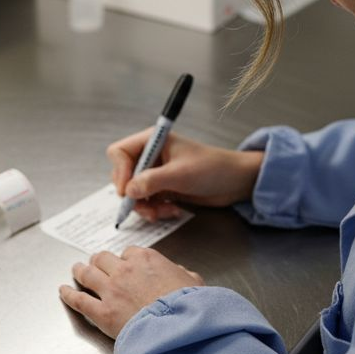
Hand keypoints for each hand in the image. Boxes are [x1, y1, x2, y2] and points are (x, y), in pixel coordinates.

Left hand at [59, 247, 205, 338]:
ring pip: (87, 273)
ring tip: (76, 269)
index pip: (129, 252)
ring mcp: (110, 290)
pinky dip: (68, 294)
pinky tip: (63, 291)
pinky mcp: (102, 312)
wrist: (178, 327)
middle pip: (103, 258)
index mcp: (147, 259)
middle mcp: (124, 270)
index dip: (126, 259)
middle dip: (99, 260)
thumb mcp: (194, 282)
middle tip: (95, 262)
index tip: (125, 263)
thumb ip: (182, 274)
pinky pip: (79, 300)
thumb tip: (181, 273)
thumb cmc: (188, 306)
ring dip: (80, 270)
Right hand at [107, 129, 262, 220]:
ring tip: (164, 212)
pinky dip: (155, 210)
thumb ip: (152, 181)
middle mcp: (150, 156)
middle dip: (133, 195)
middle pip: (123, 176)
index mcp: (152, 141)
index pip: (119, 153)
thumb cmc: (212, 168)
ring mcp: (156, 173)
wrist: (235, 182)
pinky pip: (146, 202)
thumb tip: (128, 192)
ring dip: (145, 207)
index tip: (128, 191)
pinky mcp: (162, 188)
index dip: (120, 172)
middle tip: (147, 208)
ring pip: (133, 193)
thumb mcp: (180, 174)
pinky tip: (172, 211)